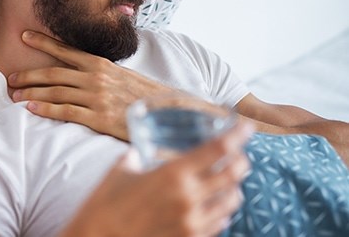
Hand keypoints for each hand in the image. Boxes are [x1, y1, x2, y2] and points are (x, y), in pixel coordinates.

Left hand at [8, 30, 168, 139]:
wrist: (169, 112)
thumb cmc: (144, 96)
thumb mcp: (123, 76)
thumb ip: (101, 73)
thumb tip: (82, 72)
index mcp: (100, 64)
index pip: (66, 50)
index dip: (43, 42)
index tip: (24, 36)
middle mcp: (95, 77)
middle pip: (53, 73)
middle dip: (28, 74)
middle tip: (10, 78)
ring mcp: (96, 97)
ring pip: (55, 91)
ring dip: (31, 92)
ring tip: (13, 96)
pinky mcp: (98, 117)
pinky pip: (65, 111)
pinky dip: (45, 109)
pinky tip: (30, 108)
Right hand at [59, 121, 253, 236]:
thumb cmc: (104, 205)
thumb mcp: (120, 172)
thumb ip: (135, 158)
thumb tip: (138, 154)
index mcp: (173, 175)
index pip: (218, 150)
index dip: (237, 136)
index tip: (247, 127)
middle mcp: (189, 198)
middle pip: (233, 175)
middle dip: (241, 162)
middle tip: (239, 155)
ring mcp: (192, 223)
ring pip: (231, 202)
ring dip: (233, 189)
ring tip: (229, 182)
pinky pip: (218, 224)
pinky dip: (222, 213)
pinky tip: (216, 209)